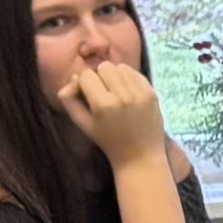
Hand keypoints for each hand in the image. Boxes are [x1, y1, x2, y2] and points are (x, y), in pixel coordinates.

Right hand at [58, 53, 172, 169]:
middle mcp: (123, 95)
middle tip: (102, 93)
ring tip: (115, 91)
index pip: (87, 75)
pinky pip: (135, 72)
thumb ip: (69, 99)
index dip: (84, 83)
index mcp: (103, 104)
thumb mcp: (82, 124)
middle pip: (104, 67)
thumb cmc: (108, 141)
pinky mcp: (152, 92)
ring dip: (114, 75)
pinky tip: (127, 92)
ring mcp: (140, 93)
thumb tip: (74, 77)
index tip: (88, 96)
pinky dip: (129, 78)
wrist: (139, 156)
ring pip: (120, 67)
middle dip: (99, 77)